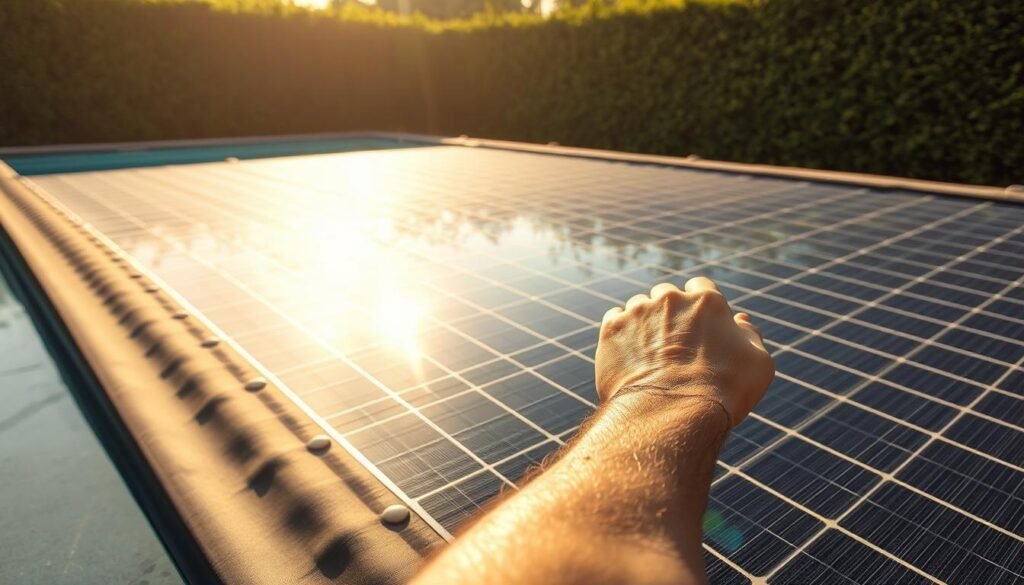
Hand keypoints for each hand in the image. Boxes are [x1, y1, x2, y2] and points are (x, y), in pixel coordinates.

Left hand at [595, 276, 773, 425]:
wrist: (672, 414)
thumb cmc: (723, 392)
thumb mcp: (758, 364)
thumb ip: (751, 335)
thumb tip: (741, 320)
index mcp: (707, 300)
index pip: (701, 287)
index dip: (699, 306)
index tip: (697, 324)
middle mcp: (670, 298)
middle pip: (667, 295)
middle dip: (669, 313)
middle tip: (673, 344)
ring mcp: (637, 311)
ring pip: (638, 307)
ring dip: (643, 323)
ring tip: (649, 355)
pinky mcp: (611, 329)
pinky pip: (614, 319)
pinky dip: (620, 333)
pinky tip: (628, 355)